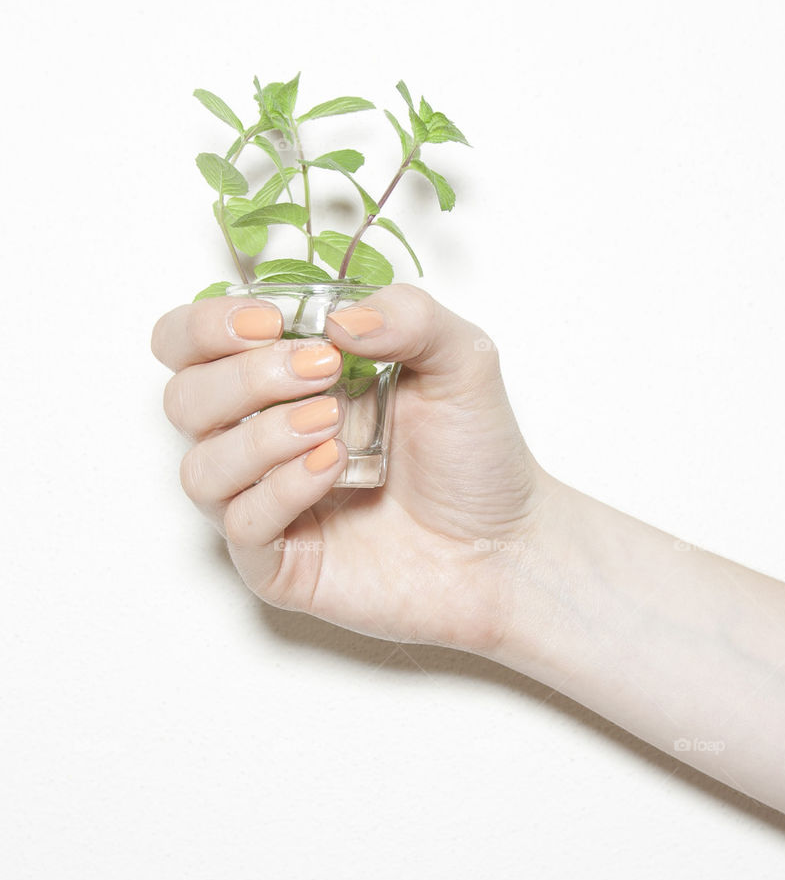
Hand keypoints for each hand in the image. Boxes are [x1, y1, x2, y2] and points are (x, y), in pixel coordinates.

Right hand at [151, 284, 546, 653]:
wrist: (507, 544)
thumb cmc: (477, 455)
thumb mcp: (462, 359)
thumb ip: (408, 316)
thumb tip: (336, 319)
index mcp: (284, 381)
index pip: (190, 344)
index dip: (207, 326)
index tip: (271, 322)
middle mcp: (262, 439)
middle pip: (182, 399)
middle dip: (243, 377)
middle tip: (321, 371)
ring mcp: (266, 503)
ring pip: (199, 467)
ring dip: (258, 435)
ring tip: (332, 424)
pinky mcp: (278, 563)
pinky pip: (239, 525)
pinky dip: (279, 490)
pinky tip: (333, 469)